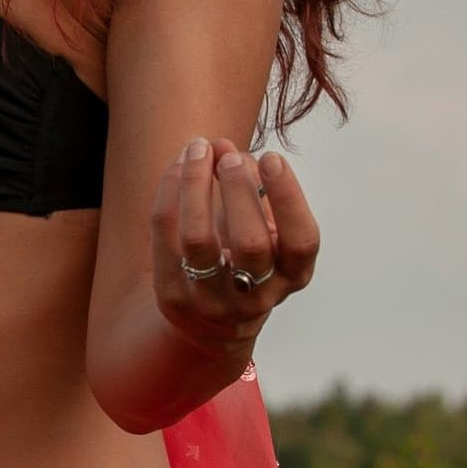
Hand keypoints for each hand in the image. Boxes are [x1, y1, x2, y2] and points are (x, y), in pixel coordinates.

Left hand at [150, 138, 319, 349]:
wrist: (211, 321)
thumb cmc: (246, 256)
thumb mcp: (265, 227)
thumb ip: (252, 184)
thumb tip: (219, 146)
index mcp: (291, 275)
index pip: (301, 240)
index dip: (288, 197)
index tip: (272, 158)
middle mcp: (256, 295)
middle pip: (250, 243)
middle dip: (238, 191)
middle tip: (228, 155)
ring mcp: (212, 299)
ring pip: (200, 241)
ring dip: (196, 186)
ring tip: (198, 149)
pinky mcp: (174, 295)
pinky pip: (165, 238)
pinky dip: (170, 194)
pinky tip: (178, 166)